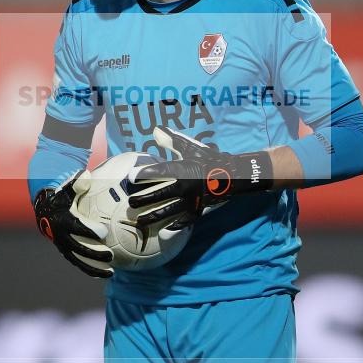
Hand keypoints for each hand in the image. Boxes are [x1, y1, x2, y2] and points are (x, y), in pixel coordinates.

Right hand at [33, 172, 113, 277]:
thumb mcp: (67, 189)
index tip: (104, 232)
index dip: (90, 230)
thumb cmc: (61, 198)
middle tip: (111, 254)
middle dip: (95, 253)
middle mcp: (62, 237)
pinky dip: (91, 270)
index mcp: (64, 221)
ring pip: (80, 260)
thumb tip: (87, 175)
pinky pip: (79, 263)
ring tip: (111, 272)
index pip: (78, 227)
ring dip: (95, 267)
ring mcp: (64, 247)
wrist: (45, 213)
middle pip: (80, 248)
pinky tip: (105, 274)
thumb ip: (78, 183)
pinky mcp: (67, 253)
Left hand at [128, 127, 272, 228]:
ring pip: (168, 211)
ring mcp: (192, 200)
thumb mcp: (191, 148)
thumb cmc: (208, 160)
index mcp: (184, 169)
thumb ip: (172, 141)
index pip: (161, 171)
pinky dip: (174, 227)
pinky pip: (184, 220)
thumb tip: (155, 130)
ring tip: (139, 222)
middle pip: (161, 194)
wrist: (232, 175)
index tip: (131, 177)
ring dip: (153, 217)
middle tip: (130, 203)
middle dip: (144, 199)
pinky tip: (163, 232)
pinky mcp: (198, 210)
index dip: (145, 173)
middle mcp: (186, 186)